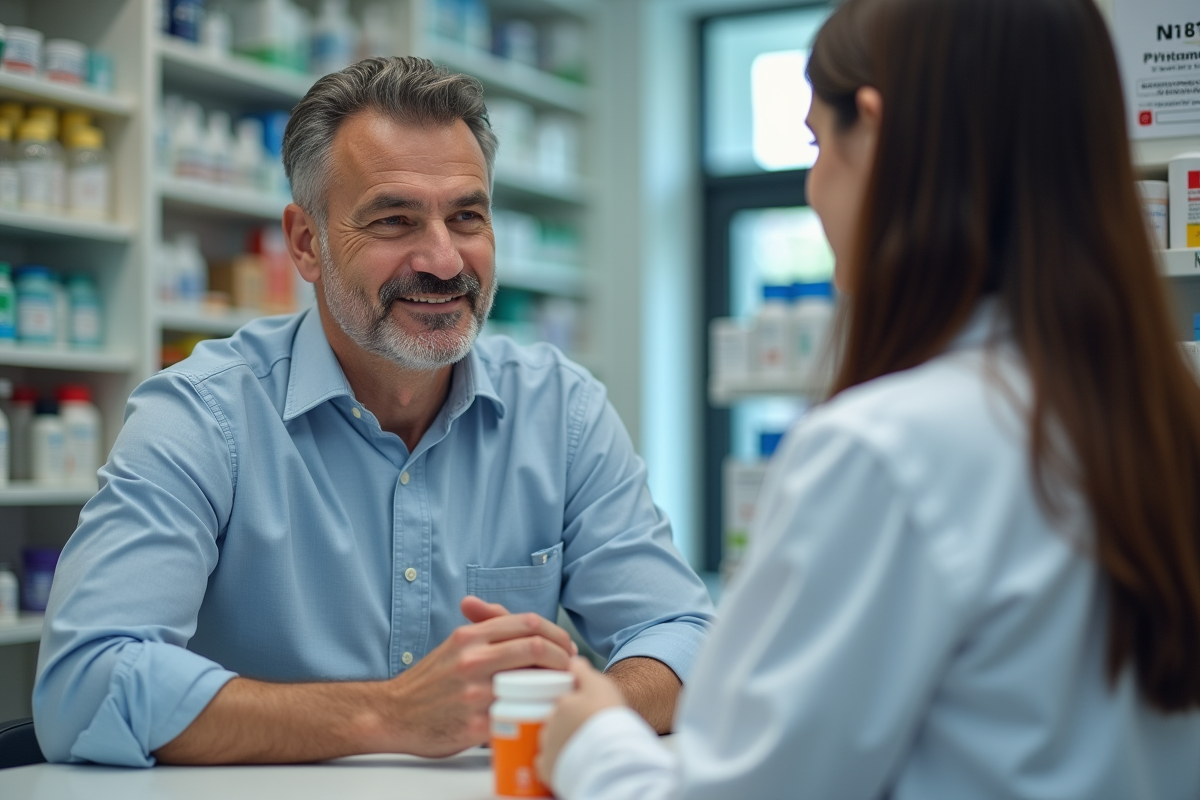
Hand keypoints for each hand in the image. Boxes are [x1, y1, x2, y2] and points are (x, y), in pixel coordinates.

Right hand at [377, 597, 576, 756]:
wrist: (391, 714)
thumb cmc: (428, 681)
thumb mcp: (455, 644)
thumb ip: (487, 628)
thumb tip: (517, 618)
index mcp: (469, 637)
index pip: (527, 623)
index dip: (556, 634)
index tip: (566, 647)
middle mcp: (472, 660)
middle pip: (535, 647)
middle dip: (563, 657)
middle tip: (571, 668)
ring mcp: (474, 693)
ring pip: (531, 682)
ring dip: (554, 686)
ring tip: (562, 690)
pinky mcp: (475, 725)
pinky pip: (516, 716)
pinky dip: (534, 714)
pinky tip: (541, 715)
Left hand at [536, 657, 626, 786]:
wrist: (610, 756)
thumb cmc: (606, 718)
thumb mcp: (599, 685)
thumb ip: (583, 672)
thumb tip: (572, 661)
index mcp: (560, 703)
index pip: (562, 701)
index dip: (573, 705)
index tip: (585, 711)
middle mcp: (549, 724)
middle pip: (553, 721)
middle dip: (564, 724)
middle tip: (585, 730)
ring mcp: (547, 747)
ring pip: (548, 742)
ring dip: (559, 743)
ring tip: (579, 749)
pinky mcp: (547, 771)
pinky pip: (544, 764)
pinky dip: (553, 763)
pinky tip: (567, 762)